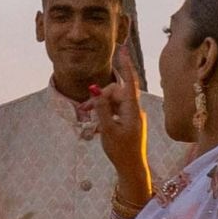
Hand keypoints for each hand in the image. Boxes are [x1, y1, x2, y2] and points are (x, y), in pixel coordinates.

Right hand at [92, 58, 149, 189]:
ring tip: (87, 118)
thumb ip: (101, 109)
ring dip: (100, 107)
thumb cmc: (121, 151)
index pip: (128, 81)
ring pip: (114, 102)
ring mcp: (132, 116)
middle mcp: (134, 109)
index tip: (122, 49)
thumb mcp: (107, 130)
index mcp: (132, 109)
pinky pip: (116, 111)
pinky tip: (96, 127)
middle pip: (116, 92)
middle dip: (99, 97)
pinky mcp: (129, 122)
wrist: (132, 169)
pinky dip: (105, 115)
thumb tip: (95, 90)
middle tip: (83, 109)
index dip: (125, 64)